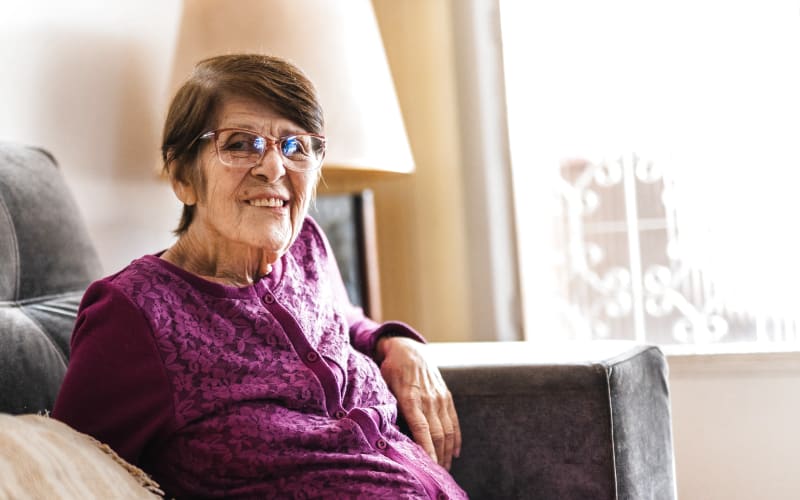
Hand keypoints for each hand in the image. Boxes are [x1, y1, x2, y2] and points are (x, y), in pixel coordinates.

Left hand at [376, 336, 460, 469]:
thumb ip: (388, 407)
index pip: (421, 429)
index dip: (426, 449)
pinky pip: (454, 420)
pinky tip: (454, 452)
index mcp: (410, 398)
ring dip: (447, 452)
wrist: (409, 348)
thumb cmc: (391, 370)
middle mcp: (428, 399)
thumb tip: (386, 431)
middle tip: (436, 475)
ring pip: (447, 430)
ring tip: (445, 468)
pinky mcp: (447, 396)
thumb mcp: (384, 386)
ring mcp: (440, 397)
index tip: (429, 466)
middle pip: (437, 434)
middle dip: (438, 457)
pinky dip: (455, 438)